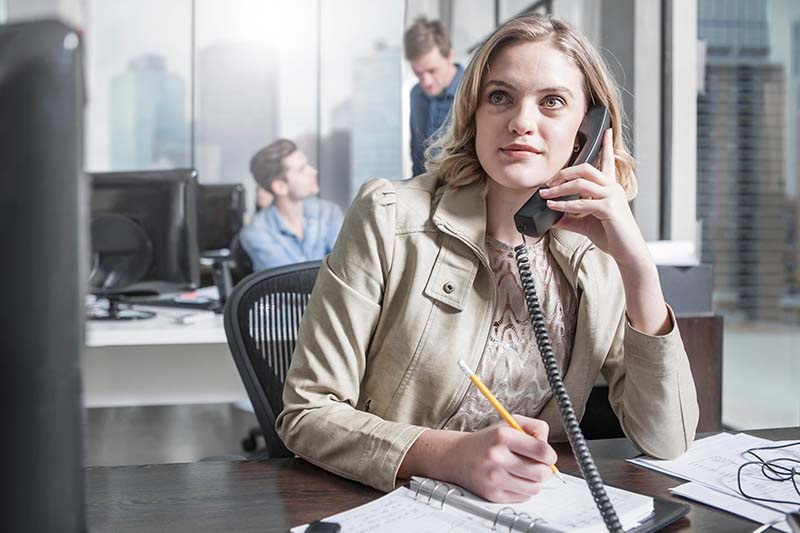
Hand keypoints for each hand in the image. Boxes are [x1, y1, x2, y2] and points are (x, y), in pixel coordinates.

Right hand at [445, 415, 556, 502]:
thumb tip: (549, 449)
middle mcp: (497, 457)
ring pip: (534, 488)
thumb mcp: (509, 423)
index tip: (547, 456)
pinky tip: (513, 479)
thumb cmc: (487, 440)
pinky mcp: (492, 494)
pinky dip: (523, 490)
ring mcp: (494, 478)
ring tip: (524, 472)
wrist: (457, 456)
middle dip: (545, 470)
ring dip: (534, 481)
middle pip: (541, 473)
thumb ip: (535, 428)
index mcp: (503, 436)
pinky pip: (523, 497)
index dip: (550, 455)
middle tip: (537, 465)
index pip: (542, 451)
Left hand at [539, 128, 648, 268]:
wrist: (628, 253)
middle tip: (548, 182)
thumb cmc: (612, 236)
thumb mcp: (586, 224)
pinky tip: (554, 207)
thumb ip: (570, 218)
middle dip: (564, 173)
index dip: (606, 145)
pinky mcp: (609, 209)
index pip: (608, 162)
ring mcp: (612, 197)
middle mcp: (612, 188)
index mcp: (610, 188)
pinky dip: (565, 205)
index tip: (605, 131)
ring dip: (559, 189)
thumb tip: (552, 217)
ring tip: (545, 195)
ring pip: (581, 183)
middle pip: (585, 169)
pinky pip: (582, 203)